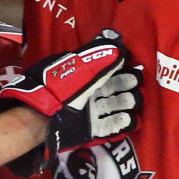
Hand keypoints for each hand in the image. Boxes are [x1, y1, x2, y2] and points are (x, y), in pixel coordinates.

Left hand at [0, 34, 140, 148]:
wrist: (43, 115)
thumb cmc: (62, 88)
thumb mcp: (83, 70)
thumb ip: (102, 61)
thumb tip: (119, 50)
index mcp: (85, 77)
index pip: (110, 72)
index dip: (123, 71)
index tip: (135, 69)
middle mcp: (89, 94)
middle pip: (114, 89)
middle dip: (127, 86)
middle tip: (135, 84)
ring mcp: (90, 112)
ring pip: (114, 107)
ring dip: (126, 102)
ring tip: (131, 100)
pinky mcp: (90, 129)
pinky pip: (109, 127)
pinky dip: (120, 123)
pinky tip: (128, 119)